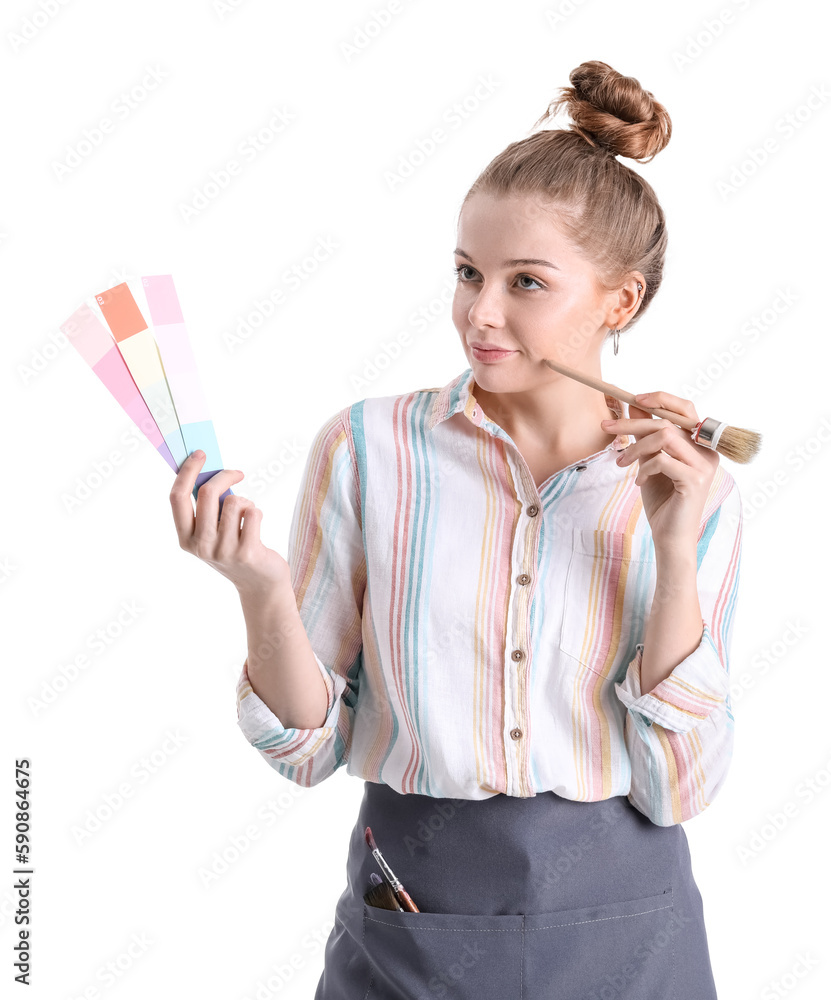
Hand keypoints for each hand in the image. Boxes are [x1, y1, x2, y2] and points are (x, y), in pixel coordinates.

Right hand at [169, 451, 291, 597]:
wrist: (260, 583)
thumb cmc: (235, 548)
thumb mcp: (213, 531)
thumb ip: (207, 506)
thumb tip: (208, 468)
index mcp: (185, 539)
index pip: (177, 497)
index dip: (187, 471)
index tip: (200, 453)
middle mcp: (201, 545)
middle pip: (208, 493)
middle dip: (225, 476)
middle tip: (237, 473)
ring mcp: (223, 550)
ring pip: (235, 501)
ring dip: (246, 501)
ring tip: (247, 515)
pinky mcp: (247, 552)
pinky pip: (253, 512)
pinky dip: (257, 512)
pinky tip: (256, 527)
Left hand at [601, 392, 720, 550]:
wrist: (670, 537)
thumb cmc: (662, 501)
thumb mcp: (649, 462)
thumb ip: (645, 436)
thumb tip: (633, 406)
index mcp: (700, 445)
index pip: (685, 409)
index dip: (660, 399)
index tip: (633, 399)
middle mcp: (707, 452)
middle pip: (668, 421)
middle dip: (632, 422)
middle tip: (606, 427)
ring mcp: (704, 466)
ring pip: (664, 437)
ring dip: (636, 447)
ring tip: (622, 463)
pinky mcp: (695, 480)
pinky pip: (662, 460)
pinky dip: (644, 468)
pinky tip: (639, 482)